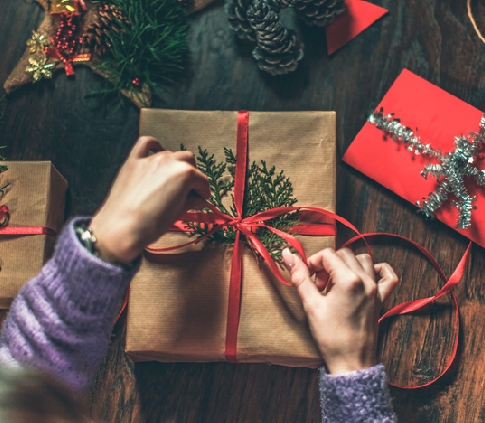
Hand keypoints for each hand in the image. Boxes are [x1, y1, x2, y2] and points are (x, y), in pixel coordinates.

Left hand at [90, 136, 210, 264]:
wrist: (121, 229)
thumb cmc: (150, 225)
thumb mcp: (177, 214)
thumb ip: (190, 202)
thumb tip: (198, 200)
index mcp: (185, 174)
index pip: (201, 180)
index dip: (203, 192)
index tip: (202, 199)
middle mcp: (169, 161)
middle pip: (189, 162)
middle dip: (191, 176)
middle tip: (188, 191)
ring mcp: (150, 159)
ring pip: (171, 154)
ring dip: (175, 165)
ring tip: (171, 181)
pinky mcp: (134, 161)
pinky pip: (145, 144)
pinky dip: (153, 146)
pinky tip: (156, 155)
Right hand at [282, 247, 397, 373]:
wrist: (351, 361)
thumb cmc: (330, 337)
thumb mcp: (311, 305)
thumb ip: (300, 277)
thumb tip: (288, 255)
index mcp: (348, 280)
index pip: (328, 254)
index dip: (313, 262)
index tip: (308, 276)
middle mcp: (365, 280)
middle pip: (344, 254)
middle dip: (328, 264)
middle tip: (319, 284)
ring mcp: (376, 289)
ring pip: (363, 259)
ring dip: (347, 265)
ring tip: (336, 282)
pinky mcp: (381, 299)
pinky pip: (388, 275)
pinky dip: (378, 270)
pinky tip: (365, 276)